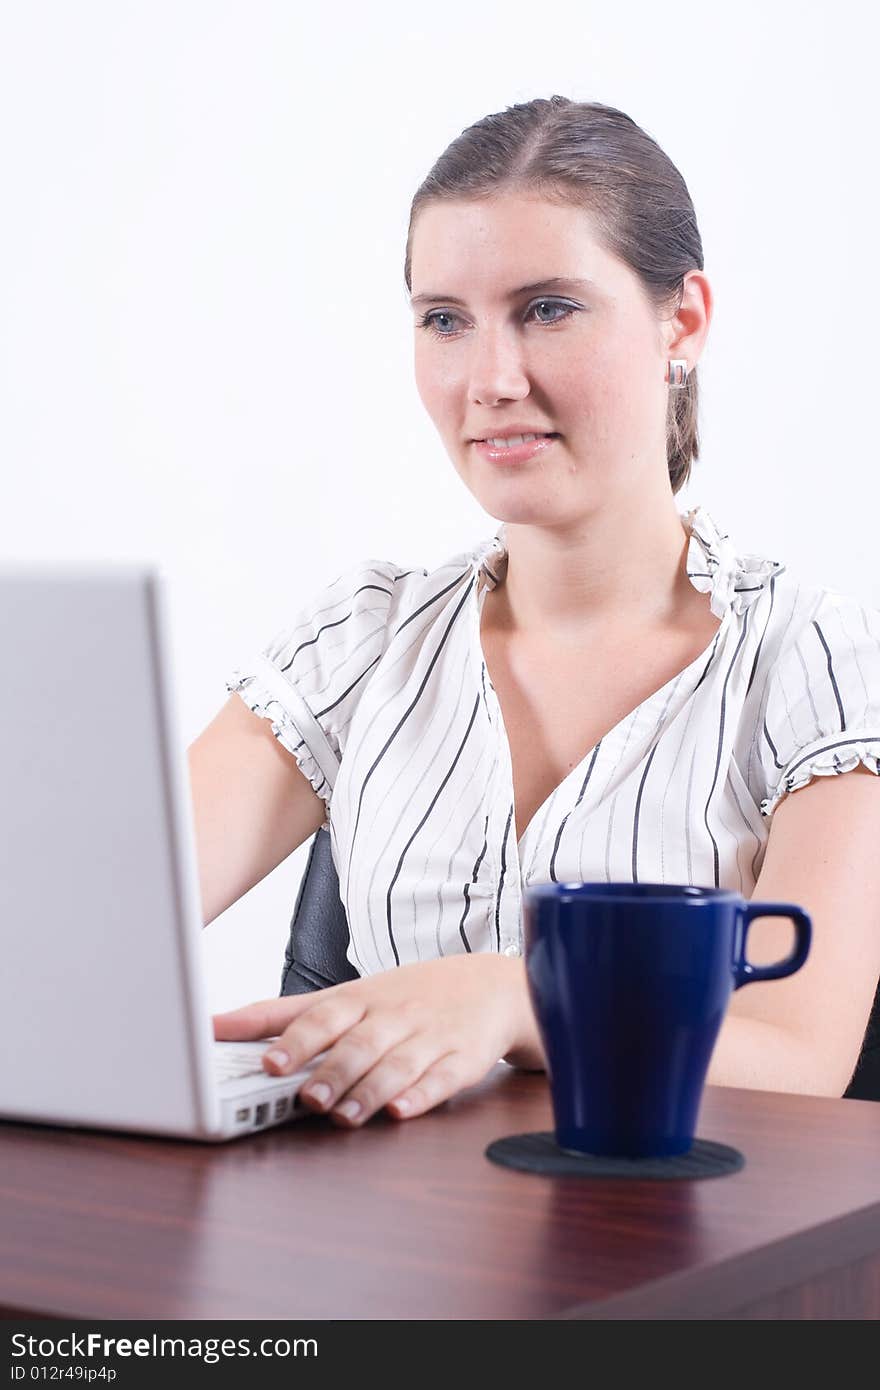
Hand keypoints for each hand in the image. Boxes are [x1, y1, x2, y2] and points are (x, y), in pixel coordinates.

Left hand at [212, 954, 531, 1126]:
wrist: (491, 986)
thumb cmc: (407, 995)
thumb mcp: (347, 995)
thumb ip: (282, 1014)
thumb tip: (216, 1025)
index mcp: (361, 999)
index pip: (323, 1015)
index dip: (296, 1040)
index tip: (269, 1063)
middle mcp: (393, 1016)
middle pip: (359, 1043)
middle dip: (332, 1071)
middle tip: (306, 1097)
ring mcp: (429, 1038)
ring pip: (397, 1065)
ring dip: (369, 1091)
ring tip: (344, 1116)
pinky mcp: (462, 1061)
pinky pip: (442, 1079)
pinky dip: (421, 1096)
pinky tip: (401, 1110)